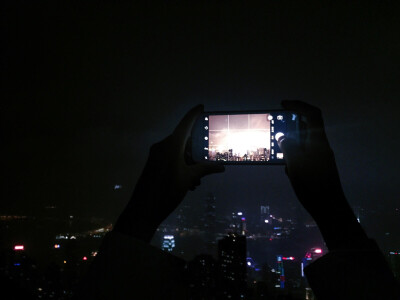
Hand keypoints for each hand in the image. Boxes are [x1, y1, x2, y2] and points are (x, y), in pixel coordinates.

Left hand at [114, 105, 224, 241]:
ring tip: (197, 180)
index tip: (202, 107)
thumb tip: (221, 167)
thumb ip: (204, 169)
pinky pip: (170, 158)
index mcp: (171, 145)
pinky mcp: (153, 164)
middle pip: (183, 140)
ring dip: (189, 163)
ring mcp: (156, 155)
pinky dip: (181, 166)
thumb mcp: (188, 179)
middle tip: (207, 162)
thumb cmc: (167, 191)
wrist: (143, 210)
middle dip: (196, 151)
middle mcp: (162, 146)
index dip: (193, 114)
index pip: (185, 124)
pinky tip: (188, 183)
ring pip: (178, 152)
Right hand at [277, 100, 345, 218]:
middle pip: (306, 127)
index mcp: (318, 141)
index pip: (311, 114)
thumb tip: (282, 137)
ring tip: (278, 153)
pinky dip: (293, 157)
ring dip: (290, 145)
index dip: (298, 105)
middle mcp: (321, 146)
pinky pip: (303, 155)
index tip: (282, 105)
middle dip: (290, 126)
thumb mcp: (295, 163)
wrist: (328, 207)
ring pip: (303, 143)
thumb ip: (288, 146)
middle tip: (275, 129)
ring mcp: (320, 157)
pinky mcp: (317, 167)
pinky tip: (288, 169)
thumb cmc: (313, 184)